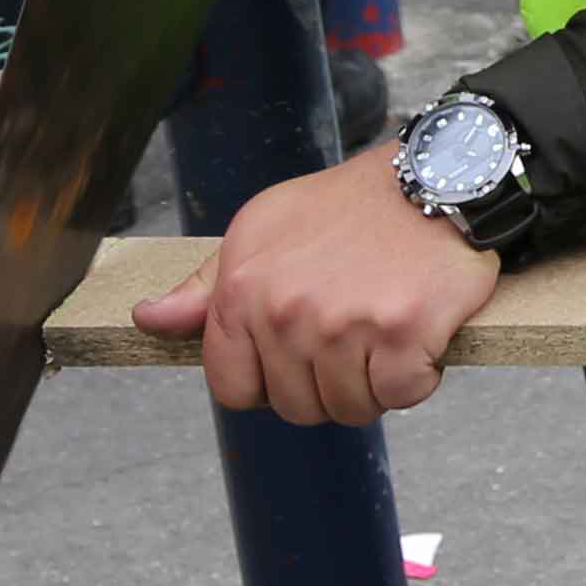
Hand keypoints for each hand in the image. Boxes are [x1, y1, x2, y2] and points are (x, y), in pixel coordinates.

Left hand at [131, 145, 497, 423]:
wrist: (438, 177)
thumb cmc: (349, 207)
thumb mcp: (263, 230)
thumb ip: (206, 287)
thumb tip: (147, 321)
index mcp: (243, 289)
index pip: (233, 388)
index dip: (269, 382)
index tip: (300, 355)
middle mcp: (285, 311)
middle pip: (296, 407)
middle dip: (328, 384)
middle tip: (355, 335)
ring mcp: (343, 325)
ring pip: (351, 408)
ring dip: (375, 383)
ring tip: (386, 332)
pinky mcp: (401, 335)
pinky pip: (402, 395)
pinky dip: (419, 375)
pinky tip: (420, 334)